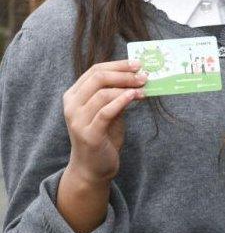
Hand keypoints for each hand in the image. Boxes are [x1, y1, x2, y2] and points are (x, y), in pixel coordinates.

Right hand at [62, 59, 145, 184]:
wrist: (92, 168)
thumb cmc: (103, 136)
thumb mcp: (110, 111)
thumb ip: (117, 94)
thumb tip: (138, 76)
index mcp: (74, 95)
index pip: (95, 70)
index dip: (118, 65)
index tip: (138, 64)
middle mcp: (71, 105)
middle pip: (98, 78)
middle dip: (124, 74)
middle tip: (144, 75)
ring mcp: (77, 120)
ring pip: (102, 93)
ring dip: (127, 87)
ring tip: (144, 88)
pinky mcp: (88, 134)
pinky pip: (105, 112)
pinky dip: (121, 101)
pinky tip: (134, 96)